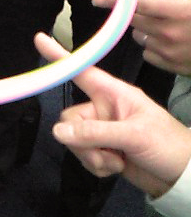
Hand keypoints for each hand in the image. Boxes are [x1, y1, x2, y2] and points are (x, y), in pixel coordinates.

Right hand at [34, 33, 190, 198]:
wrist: (181, 177)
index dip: (60, 56)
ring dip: (91, 155)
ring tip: (115, 161)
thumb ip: (95, 133)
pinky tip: (115, 167)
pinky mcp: (100, 149)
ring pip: (72, 139)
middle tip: (105, 153)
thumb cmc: (167, 145)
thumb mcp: (134, 135)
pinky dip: (95, 165)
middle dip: (82, 140)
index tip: (40, 38)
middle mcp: (102, 108)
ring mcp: (100, 129)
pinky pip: (80, 154)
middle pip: (69, 118)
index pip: (82, 71)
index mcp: (113, 93)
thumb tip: (57, 132)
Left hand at [92, 0, 190, 74]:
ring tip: (168, 30)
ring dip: (146, 32)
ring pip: (139, 38)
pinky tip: (170, 44)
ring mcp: (169, 51)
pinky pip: (148, 55)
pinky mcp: (171, 66)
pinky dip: (153, 49)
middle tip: (152, 14)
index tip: (97, 0)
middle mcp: (169, 33)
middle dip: (136, 15)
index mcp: (177, 12)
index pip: (139, 4)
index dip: (115, 0)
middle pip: (133, 22)